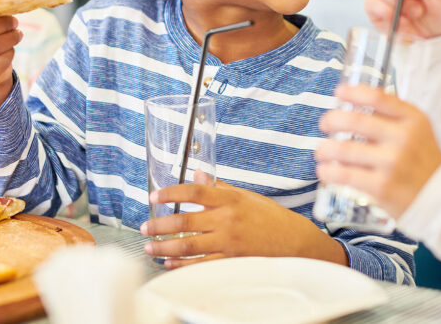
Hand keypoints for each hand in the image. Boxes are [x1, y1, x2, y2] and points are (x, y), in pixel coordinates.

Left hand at [140, 171, 346, 269]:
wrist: (295, 242)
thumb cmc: (271, 218)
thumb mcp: (246, 197)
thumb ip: (219, 188)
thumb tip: (198, 175)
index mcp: (230, 200)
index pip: (194, 192)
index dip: (170, 193)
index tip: (154, 196)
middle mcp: (227, 220)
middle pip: (184, 221)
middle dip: (160, 225)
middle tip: (145, 226)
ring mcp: (228, 242)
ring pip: (188, 245)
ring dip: (164, 246)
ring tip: (150, 246)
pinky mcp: (231, 261)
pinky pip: (200, 264)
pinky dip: (181, 264)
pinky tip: (169, 262)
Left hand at [315, 84, 440, 217]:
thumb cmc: (423, 162)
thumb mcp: (417, 131)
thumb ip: (392, 116)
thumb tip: (354, 104)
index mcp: (412, 119)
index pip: (377, 97)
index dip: (353, 92)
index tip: (339, 92)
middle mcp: (403, 138)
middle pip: (354, 120)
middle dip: (331, 120)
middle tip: (325, 124)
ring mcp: (392, 163)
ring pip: (343, 149)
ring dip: (324, 149)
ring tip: (321, 151)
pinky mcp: (381, 187)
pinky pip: (344, 175)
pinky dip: (328, 171)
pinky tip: (325, 170)